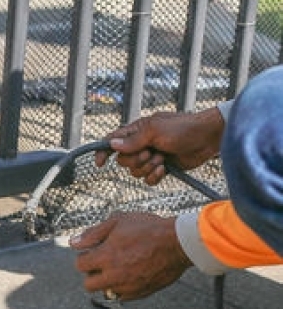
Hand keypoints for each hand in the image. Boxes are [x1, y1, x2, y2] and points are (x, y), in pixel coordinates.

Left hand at [70, 212, 191, 300]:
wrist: (179, 242)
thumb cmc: (149, 229)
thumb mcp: (117, 222)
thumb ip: (93, 234)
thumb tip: (73, 243)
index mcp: (106, 257)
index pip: (80, 265)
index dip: (84, 257)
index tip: (92, 253)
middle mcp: (115, 275)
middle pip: (89, 285)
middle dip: (92, 274)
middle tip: (101, 264)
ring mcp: (128, 286)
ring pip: (106, 293)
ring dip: (106, 283)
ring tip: (116, 269)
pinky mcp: (141, 292)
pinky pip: (123, 296)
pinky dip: (122, 288)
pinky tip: (129, 274)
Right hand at [94, 108, 224, 184]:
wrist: (208, 139)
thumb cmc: (184, 128)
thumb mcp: (155, 131)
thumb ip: (132, 140)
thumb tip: (112, 145)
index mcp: (136, 131)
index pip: (112, 141)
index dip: (102, 152)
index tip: (100, 163)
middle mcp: (141, 144)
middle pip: (123, 161)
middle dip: (136, 161)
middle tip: (151, 153)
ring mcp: (151, 157)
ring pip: (135, 172)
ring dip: (148, 168)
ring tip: (162, 159)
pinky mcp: (161, 168)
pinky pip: (148, 180)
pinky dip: (155, 176)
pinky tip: (165, 169)